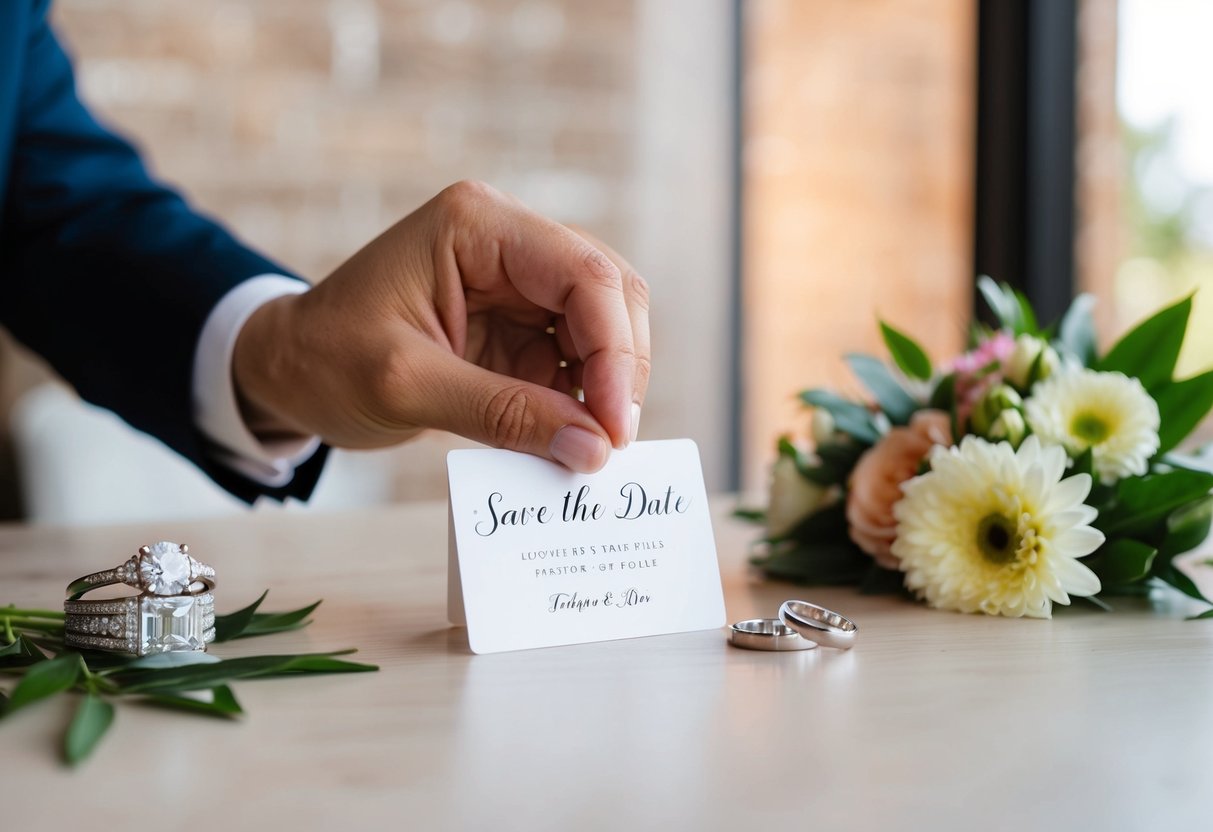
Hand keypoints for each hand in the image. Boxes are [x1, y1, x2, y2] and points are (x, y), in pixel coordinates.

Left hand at [232, 181, 649, 472]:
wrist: (285, 370)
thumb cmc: (325, 360)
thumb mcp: (406, 387)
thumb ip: (503, 414)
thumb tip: (593, 449)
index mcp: (477, 226)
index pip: (582, 273)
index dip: (614, 350)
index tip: (613, 425)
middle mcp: (507, 242)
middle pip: (608, 292)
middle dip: (620, 367)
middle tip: (612, 442)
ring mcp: (517, 283)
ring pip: (604, 325)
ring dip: (606, 386)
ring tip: (592, 447)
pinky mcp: (518, 326)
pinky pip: (574, 358)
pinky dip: (582, 400)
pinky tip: (572, 439)